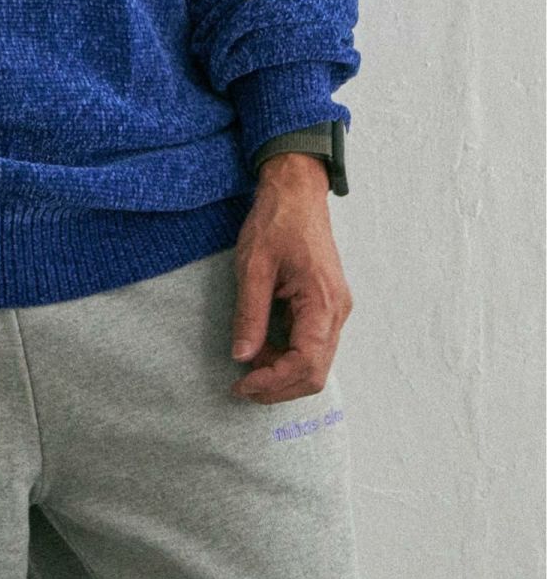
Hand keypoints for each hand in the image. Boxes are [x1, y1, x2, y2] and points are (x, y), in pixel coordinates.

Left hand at [229, 153, 352, 404]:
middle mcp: (337, 311)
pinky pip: (313, 344)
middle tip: (242, 386)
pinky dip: (288, 356)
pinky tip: (262, 349)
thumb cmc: (276, 222)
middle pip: (315, 373)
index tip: (241, 385)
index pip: (306, 364)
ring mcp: (335, 309)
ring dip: (283, 372)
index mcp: (322, 302)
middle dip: (278, 386)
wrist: (296, 192)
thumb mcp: (253, 266)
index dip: (273, 382)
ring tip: (248, 365)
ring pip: (316, 362)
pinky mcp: (326, 305)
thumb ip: (250, 314)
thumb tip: (242, 357)